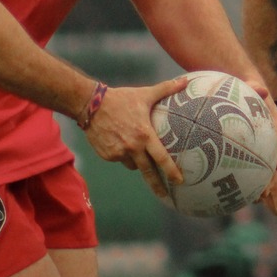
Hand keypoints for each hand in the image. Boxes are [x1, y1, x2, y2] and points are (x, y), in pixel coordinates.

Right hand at [83, 76, 188, 198]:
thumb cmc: (121, 99)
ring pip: (133, 165)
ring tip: (135, 148)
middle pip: (148, 172)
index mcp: (144, 135)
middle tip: (166, 195)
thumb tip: (186, 80)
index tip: (180, 181)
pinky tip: (119, 142)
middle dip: (158, 186)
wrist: (90, 104)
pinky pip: (120, 160)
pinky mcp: (107, 156)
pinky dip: (123, 155)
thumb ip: (167, 88)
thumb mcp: (144, 94)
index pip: (161, 157)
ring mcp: (118, 153)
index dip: (171, 171)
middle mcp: (132, 147)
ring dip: (137, 161)